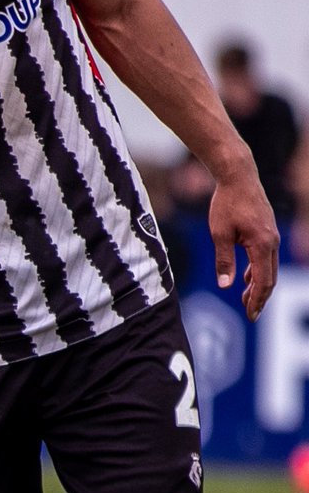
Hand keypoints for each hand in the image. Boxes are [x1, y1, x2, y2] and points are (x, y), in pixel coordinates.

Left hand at [208, 171, 279, 321]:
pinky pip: (265, 257)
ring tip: (245, 299)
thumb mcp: (219, 233)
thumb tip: (225, 286)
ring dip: (258, 285)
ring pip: (269, 267)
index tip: (250, 315)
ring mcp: (272, 236)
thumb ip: (223, 260)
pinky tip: (246, 278)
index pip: (263, 281)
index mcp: (262, 245)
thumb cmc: (226, 203)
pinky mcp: (267, 231)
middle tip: (250, 314)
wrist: (238, 177)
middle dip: (260, 297)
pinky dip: (257, 270)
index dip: (257, 300)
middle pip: (269, 277)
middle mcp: (272, 242)